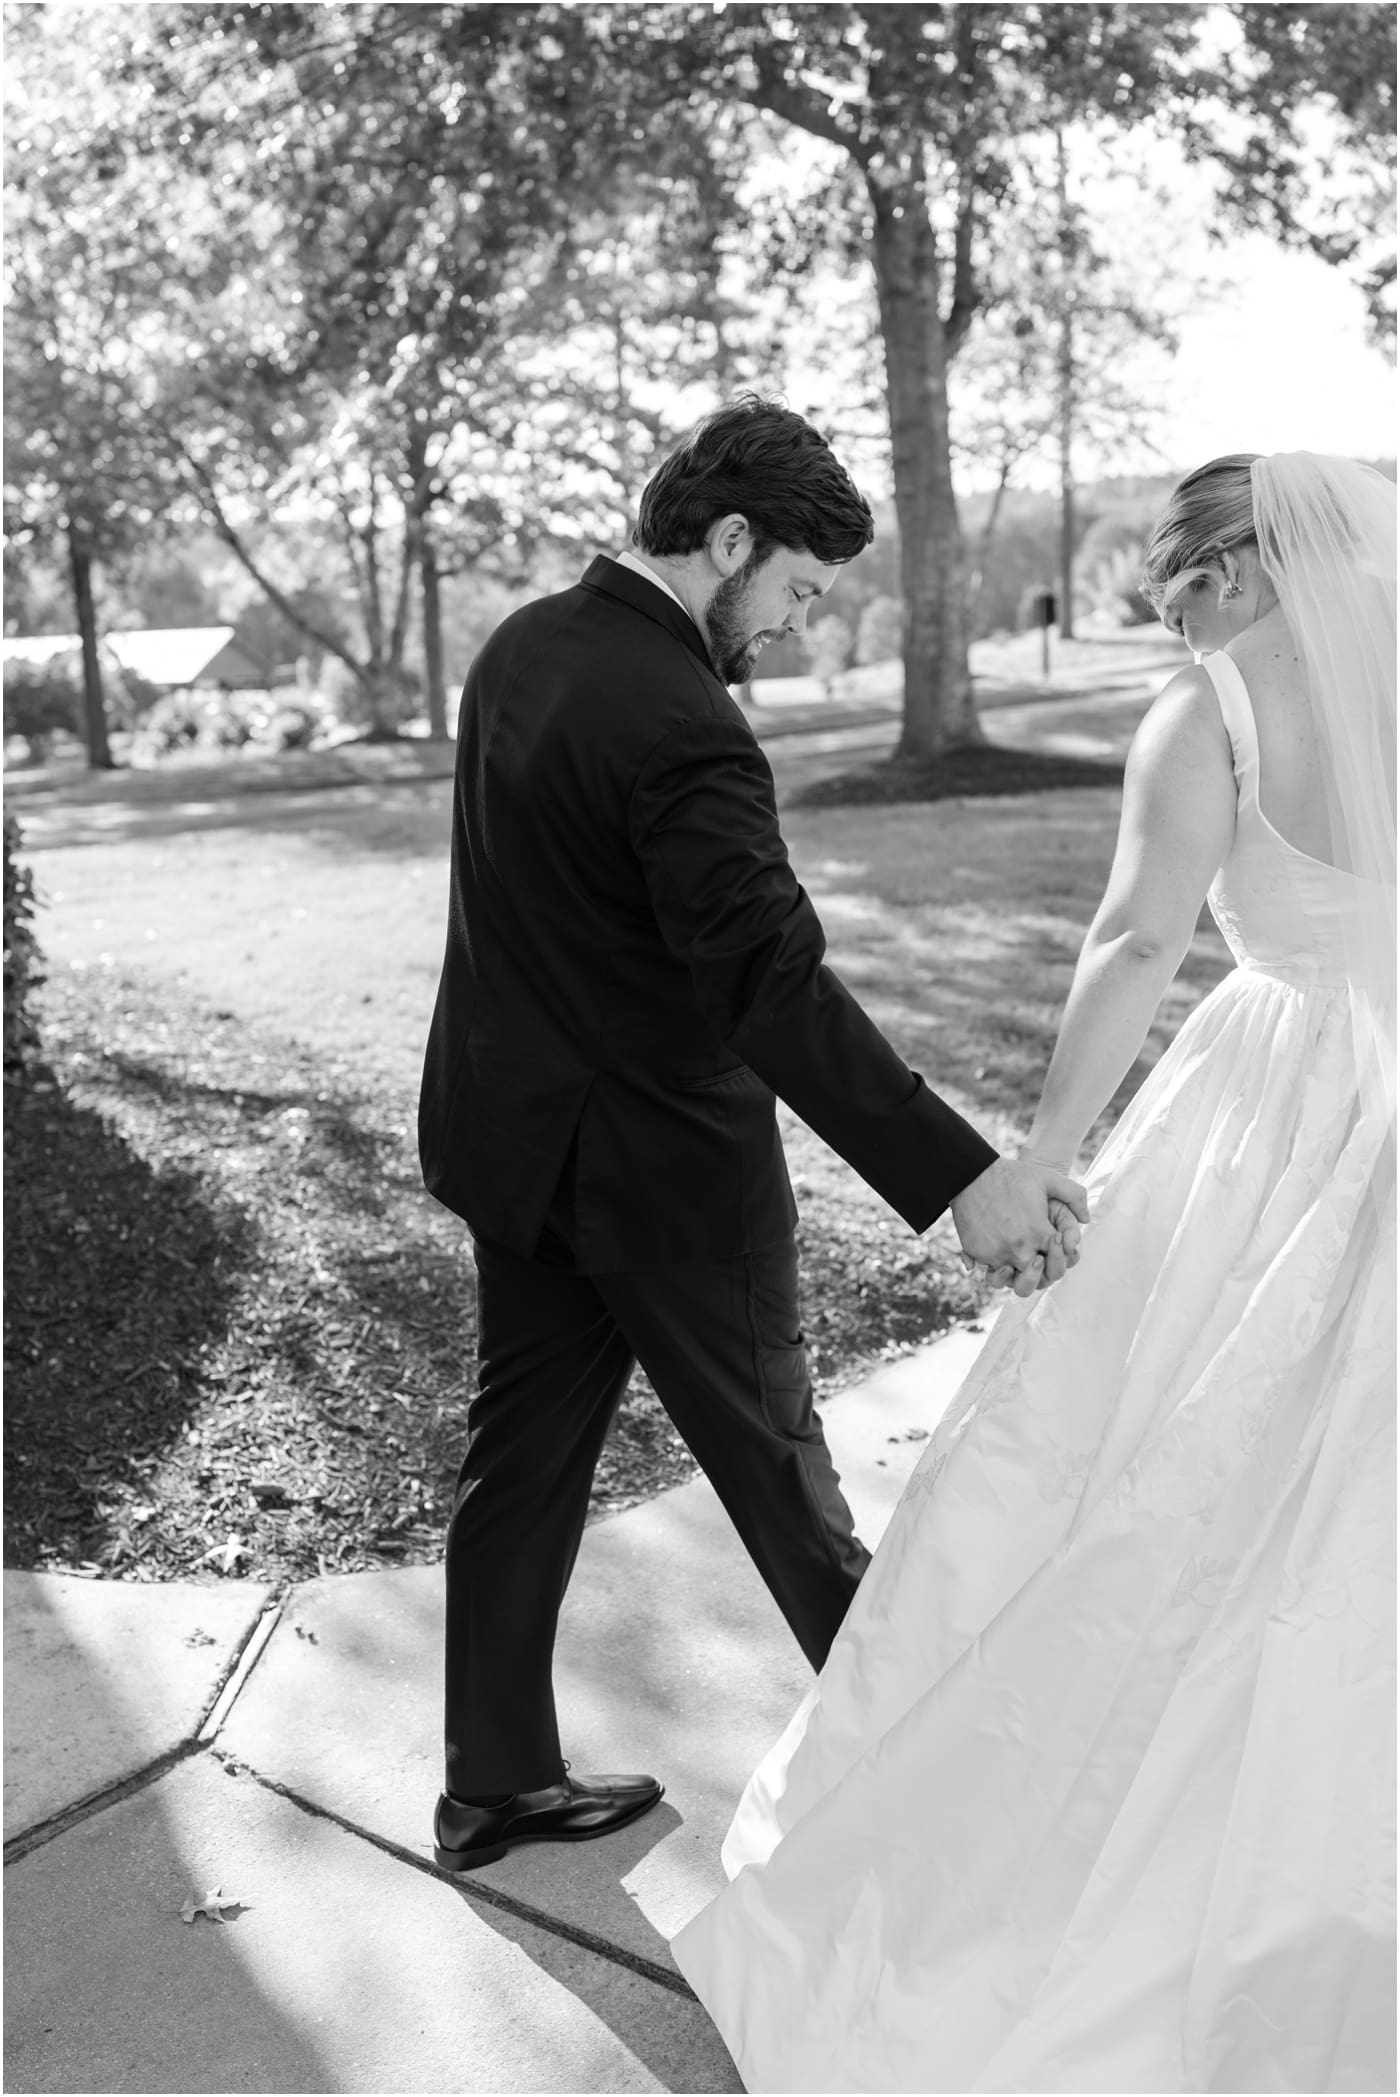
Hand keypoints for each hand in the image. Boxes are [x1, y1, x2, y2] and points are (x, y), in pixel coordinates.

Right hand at [949, 1156, 1088, 1288]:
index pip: (1059, 1262)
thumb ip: (1075, 1196)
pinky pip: (989, 1272)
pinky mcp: (977, 1253)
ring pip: (1011, 1282)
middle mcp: (1019, 1249)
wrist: (972, 1174)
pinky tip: (999, 1252)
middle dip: (1040, 1272)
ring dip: (1017, 1276)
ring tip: (1017, 1262)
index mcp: (1040, 1233)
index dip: (1059, 1256)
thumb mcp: (1049, 1178)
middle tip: (1037, 1259)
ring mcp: (996, 1253)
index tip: (1052, 1241)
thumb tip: (1086, 1219)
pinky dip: (995, 1268)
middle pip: (1037, 1280)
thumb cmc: (1013, 1176)